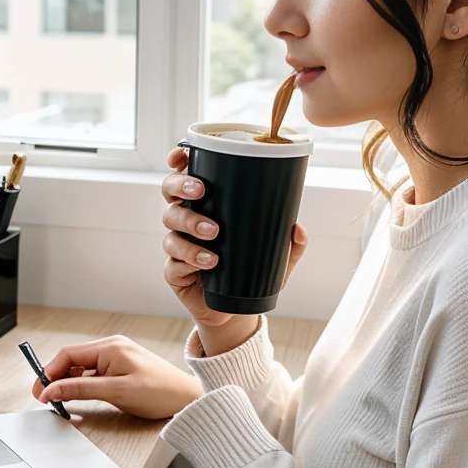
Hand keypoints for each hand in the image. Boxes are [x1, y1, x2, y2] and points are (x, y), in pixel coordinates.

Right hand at [31, 336, 202, 419]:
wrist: (187, 398)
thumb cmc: (159, 392)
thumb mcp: (115, 392)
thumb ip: (80, 389)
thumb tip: (52, 390)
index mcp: (110, 347)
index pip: (67, 355)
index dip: (49, 373)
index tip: (40, 393)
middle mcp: (112, 347)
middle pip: (71, 360)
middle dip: (57, 380)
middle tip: (47, 401)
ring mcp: (117, 357)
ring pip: (81, 369)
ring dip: (69, 384)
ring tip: (63, 403)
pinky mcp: (121, 368)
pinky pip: (93, 374)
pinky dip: (83, 385)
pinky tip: (80, 398)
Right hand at [161, 144, 308, 332]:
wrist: (235, 312)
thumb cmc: (250, 273)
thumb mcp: (275, 258)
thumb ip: (289, 244)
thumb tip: (298, 229)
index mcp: (206, 205)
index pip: (186, 175)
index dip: (180, 161)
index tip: (183, 155)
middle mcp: (186, 220)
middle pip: (170, 193)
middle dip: (181, 186)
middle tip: (201, 191)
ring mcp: (177, 245)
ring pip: (171, 225)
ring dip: (191, 224)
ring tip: (214, 233)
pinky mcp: (174, 271)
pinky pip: (173, 261)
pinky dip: (190, 258)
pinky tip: (208, 262)